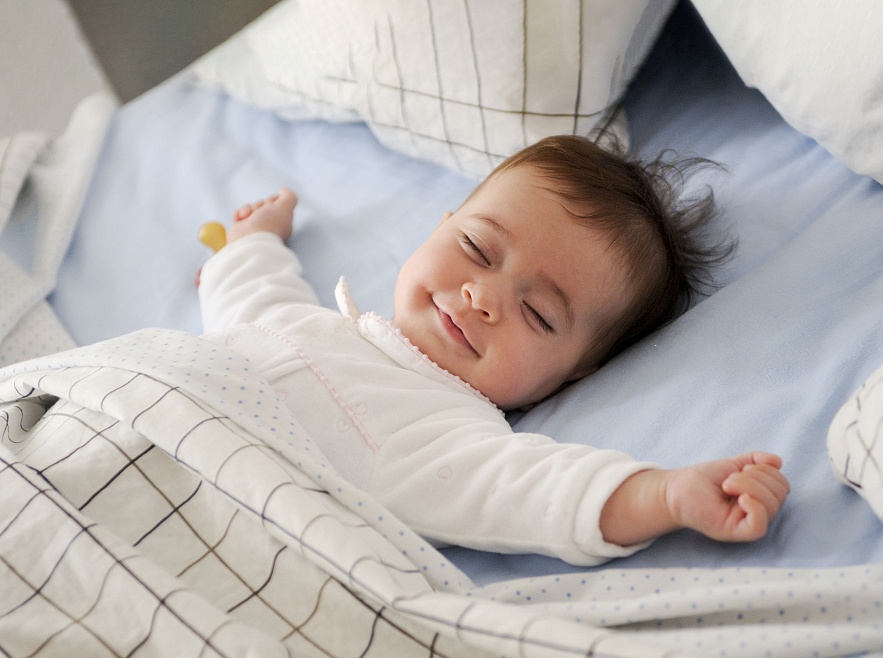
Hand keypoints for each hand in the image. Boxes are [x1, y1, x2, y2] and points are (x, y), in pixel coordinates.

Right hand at [227, 186, 296, 243]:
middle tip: (260, 213)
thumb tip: (283, 189)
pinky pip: (238, 213)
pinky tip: (240, 219)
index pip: (277, 203)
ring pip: (250, 207)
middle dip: (260, 204)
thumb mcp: (285, 206)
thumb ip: (289, 196)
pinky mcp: (241, 229)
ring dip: (248, 208)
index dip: (272, 200)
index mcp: (281, 221)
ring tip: (248, 217)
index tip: (271, 206)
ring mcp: (254, 227)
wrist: (250, 240)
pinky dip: (238, 214)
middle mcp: (268, 224)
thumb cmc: (269, 224)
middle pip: (263, 203)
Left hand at [600, 452, 788, 545]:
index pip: (782, 486)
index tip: (742, 468)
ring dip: (749, 486)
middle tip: (730, 478)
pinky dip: (755, 508)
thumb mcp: (733, 464)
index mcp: (760, 498)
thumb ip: (755, 461)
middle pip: (779, 495)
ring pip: (771, 507)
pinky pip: (758, 526)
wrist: (676, 489)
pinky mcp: (735, 532)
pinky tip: (741, 498)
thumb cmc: (703, 480)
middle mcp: (757, 512)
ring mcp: (746, 523)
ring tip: (727, 485)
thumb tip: (777, 461)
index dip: (767, 471)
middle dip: (757, 477)